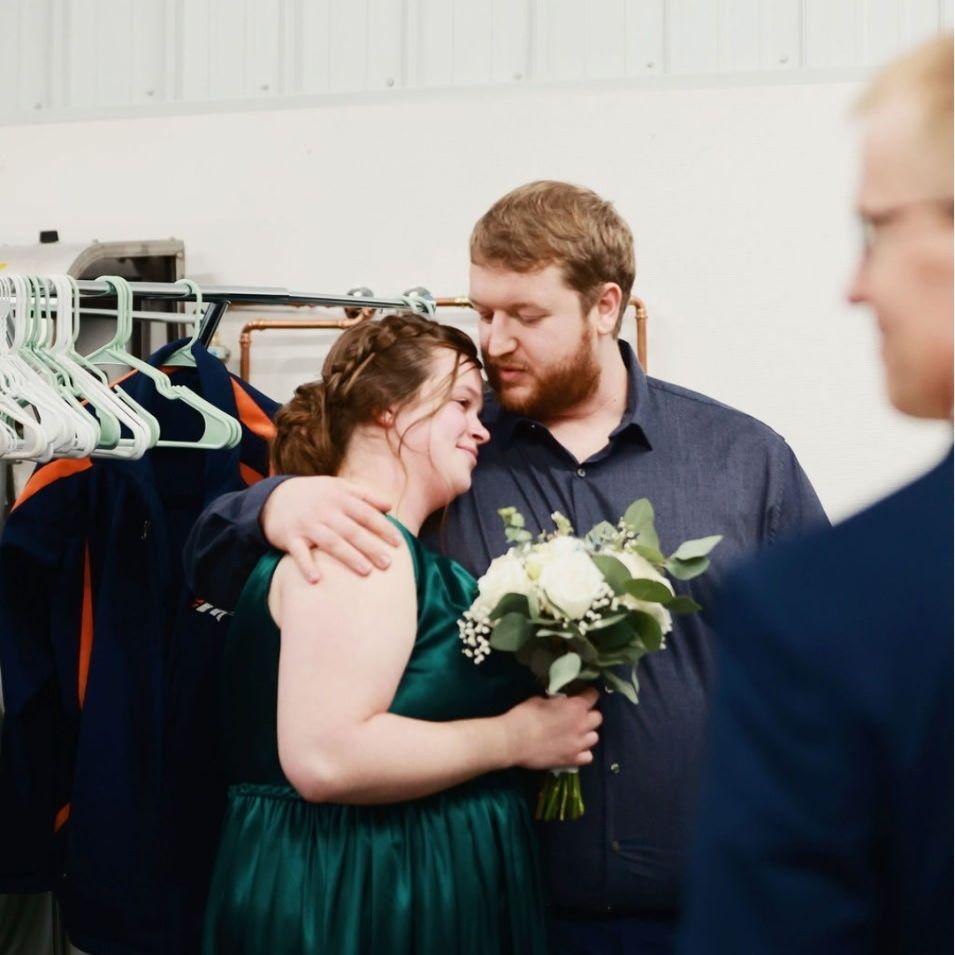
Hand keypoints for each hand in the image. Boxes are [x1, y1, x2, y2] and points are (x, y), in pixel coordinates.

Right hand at [261, 476, 401, 582]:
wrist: (273, 496)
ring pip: (331, 542)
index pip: (366, 514)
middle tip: (388, 564)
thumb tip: (390, 506)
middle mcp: (325, 510)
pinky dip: (306, 566)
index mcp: (339, 497)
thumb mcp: (337, 487)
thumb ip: (364, 495)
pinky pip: (299, 553)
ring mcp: (307, 524)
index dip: (383, 528)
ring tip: (366, 572)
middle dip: (371, 547)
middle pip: (352, 530)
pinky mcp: (289, 537)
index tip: (398, 543)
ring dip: (349, 557)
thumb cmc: (314, 494)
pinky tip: (317, 579)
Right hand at [504, 688, 601, 770]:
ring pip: (594, 738)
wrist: (513, 741)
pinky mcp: (572, 761)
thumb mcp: (540, 700)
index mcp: (575, 707)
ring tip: (575, 733)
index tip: (583, 694)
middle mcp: (582, 725)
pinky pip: (587, 756)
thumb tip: (560, 703)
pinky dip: (582, 752)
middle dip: (589, 714)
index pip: (593, 696)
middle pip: (598, 718)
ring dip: (586, 733)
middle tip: (577, 715)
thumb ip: (556, 702)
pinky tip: (572, 749)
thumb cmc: (524, 715)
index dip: (588, 694)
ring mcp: (579, 745)